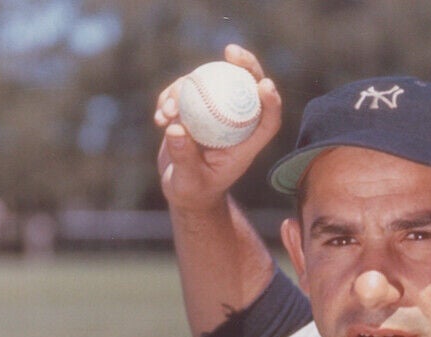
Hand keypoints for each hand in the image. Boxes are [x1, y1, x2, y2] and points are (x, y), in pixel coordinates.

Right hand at [154, 45, 283, 216]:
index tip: (265, 85)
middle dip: (244, 65)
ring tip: (168, 112)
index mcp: (244, 145)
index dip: (271, 102)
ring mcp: (213, 114)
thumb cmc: (193, 191)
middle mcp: (233, 125)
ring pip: (210, 84)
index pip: (267, 122)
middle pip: (247, 89)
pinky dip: (170, 98)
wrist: (181, 190)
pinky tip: (159, 118)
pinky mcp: (193, 109)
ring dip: (186, 88)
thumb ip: (184, 158)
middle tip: (230, 51)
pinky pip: (185, 92)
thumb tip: (176, 128)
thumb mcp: (188, 181)